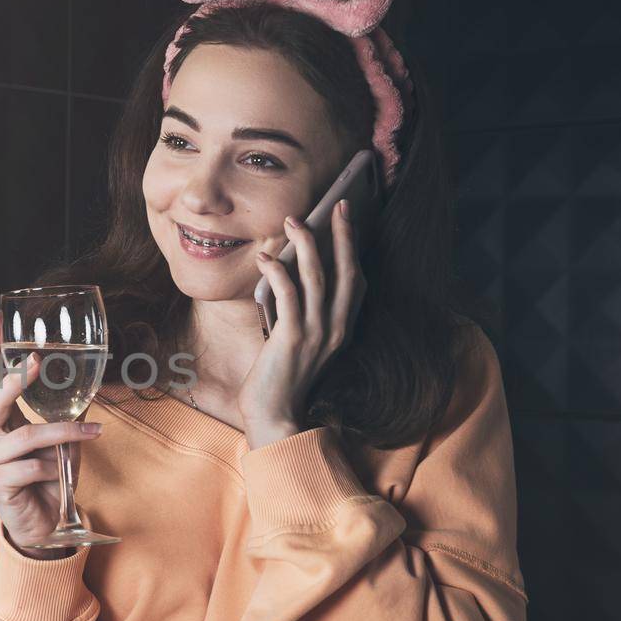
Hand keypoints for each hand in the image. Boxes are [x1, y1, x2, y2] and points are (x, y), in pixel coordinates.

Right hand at [0, 307, 101, 558]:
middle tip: (33, 361)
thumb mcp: (62, 442)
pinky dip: (54, 469)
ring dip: (63, 435)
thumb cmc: (48, 479)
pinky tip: (58, 476)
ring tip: (90, 434)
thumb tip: (93, 383)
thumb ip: (66, 415)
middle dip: (15, 381)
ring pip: (27, 437)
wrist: (42, 524)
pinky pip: (32, 467)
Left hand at [239, 199, 366, 447]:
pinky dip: (277, 272)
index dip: (352, 247)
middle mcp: (337, 329)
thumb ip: (302, 310)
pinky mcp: (293, 339)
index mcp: (343, 328)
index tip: (346, 218)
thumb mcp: (301, 339)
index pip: (356, 280)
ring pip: (318, 278)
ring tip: (293, 220)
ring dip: (306, 245)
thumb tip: (289, 270)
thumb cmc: (282, 377)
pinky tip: (264, 257)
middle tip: (335, 204)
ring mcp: (318, 334)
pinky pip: (289, 295)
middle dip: (342, 234)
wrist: (275, 415)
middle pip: (346, 271)